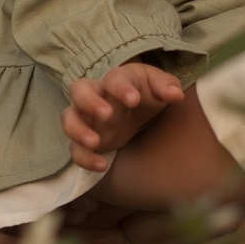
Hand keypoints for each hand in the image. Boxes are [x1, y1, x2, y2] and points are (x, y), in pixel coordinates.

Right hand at [63, 61, 185, 169]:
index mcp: (117, 80)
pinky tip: (102, 166)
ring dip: (78, 130)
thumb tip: (175, 95)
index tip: (134, 100)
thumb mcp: (158, 87)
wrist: (134, 108)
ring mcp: (87, 118)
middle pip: (78, 90)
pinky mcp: (84, 140)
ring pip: (68, 119)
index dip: (121, 88)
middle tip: (107, 114)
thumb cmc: (145, 93)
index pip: (113, 78)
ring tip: (95, 142)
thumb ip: (167, 87)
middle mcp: (96, 96)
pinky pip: (75, 149)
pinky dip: (84, 158)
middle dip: (89, 102)